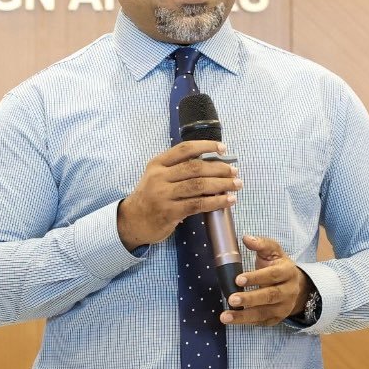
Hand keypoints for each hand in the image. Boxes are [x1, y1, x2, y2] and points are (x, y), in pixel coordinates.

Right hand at [117, 141, 241, 249]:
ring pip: (198, 186)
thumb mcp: (157, 177)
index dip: (206, 146)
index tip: (223, 148)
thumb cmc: (151, 197)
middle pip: (195, 168)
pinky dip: (216, 202)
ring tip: (236, 185)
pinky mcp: (169, 212)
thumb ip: (178, 169)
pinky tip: (228, 201)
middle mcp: (159, 177)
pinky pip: (198, 205)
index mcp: (157, 163)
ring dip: (221, 184)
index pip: (184, 149)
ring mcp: (163, 195)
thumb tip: (212, 164)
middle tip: (234, 171)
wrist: (132, 221)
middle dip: (219, 168)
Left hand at [220, 235, 311, 326]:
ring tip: (225, 316)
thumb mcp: (273, 251)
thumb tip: (246, 238)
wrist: (295, 285)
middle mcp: (289, 291)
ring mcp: (284, 307)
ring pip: (264, 313)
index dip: (256, 278)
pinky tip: (233, 320)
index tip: (238, 279)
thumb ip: (261, 244)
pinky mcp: (277, 318)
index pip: (273, 275)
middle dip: (250, 298)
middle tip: (231, 299)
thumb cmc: (278, 265)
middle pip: (270, 296)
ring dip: (244, 316)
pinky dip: (247, 322)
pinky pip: (261, 322)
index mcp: (288, 272)